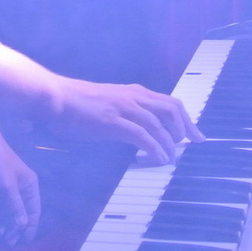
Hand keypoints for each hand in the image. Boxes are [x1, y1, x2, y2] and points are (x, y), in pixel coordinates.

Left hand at [0, 125, 40, 245]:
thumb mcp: (7, 186)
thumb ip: (15, 205)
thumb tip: (22, 225)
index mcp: (31, 186)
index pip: (35, 210)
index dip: (31, 226)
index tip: (26, 241)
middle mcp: (25, 188)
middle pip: (25, 212)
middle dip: (18, 227)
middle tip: (10, 242)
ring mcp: (14, 187)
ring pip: (15, 210)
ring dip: (10, 223)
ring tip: (4, 237)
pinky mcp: (4, 187)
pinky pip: (6, 205)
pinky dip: (3, 215)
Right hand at [47, 78, 202, 163]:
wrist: (56, 97)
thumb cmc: (78, 103)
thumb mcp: (109, 102)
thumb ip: (126, 111)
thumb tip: (141, 130)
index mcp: (134, 92)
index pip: (170, 102)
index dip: (186, 120)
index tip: (195, 136)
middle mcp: (133, 96)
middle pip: (172, 110)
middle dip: (185, 129)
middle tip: (190, 146)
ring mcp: (122, 107)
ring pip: (158, 123)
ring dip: (168, 143)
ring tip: (169, 158)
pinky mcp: (111, 121)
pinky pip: (141, 135)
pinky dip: (153, 148)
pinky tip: (157, 158)